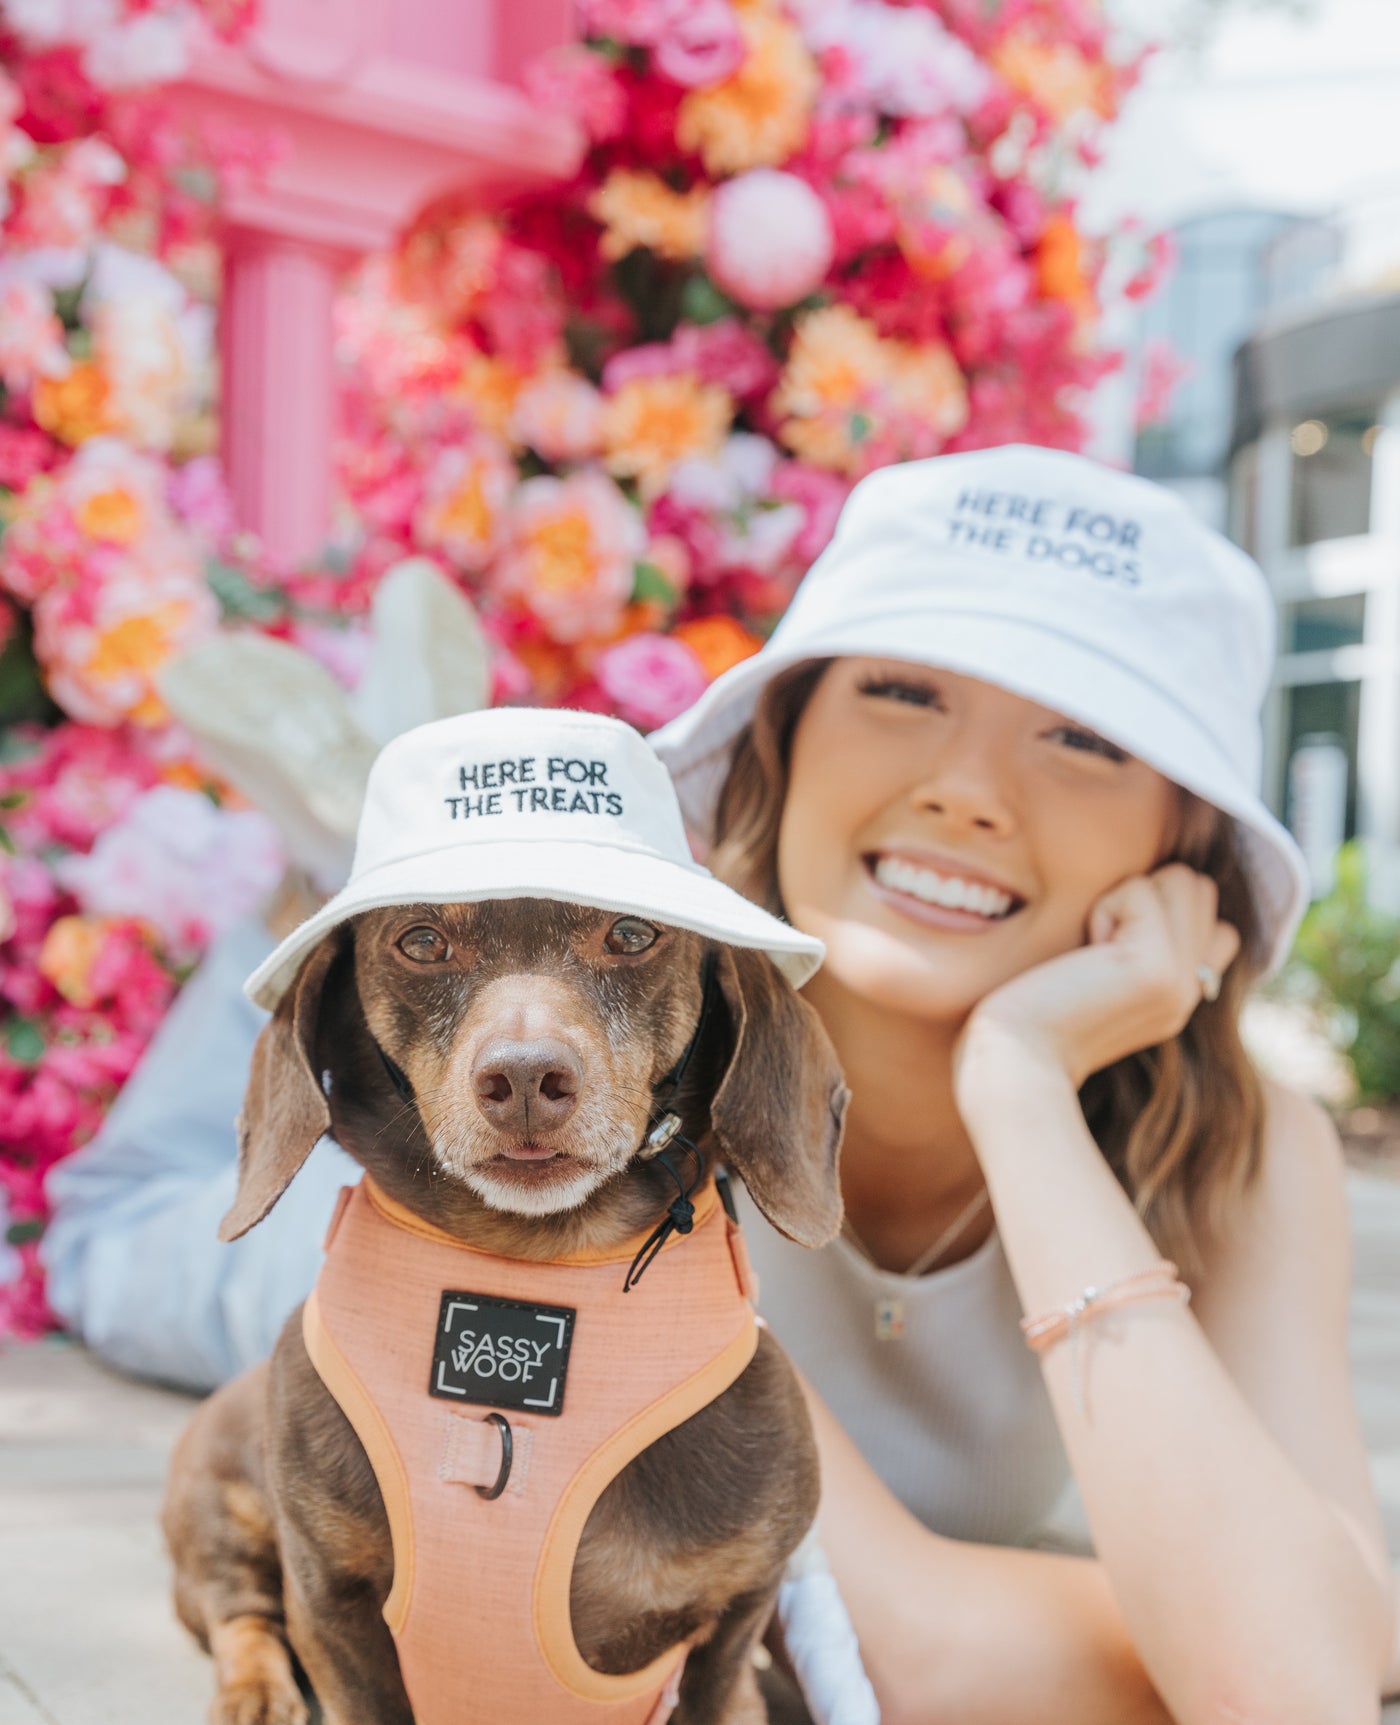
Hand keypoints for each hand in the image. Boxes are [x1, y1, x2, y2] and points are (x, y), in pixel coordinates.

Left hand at [954, 864, 1240, 1102]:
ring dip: (1127, 897)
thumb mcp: (1098, 977)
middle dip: (1145, 894)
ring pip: (1182, 880)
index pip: (1213, 919)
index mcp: (1182, 993)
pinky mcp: (1156, 968)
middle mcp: (1192, 989)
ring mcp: (1181, 979)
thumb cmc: (1033, 1014)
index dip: (1159, 912)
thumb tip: (1152, 888)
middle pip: (1200, 889)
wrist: (1017, 1061)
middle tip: (1098, 946)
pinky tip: (1086, 953)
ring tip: (1094, 948)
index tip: (1107, 952)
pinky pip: (1141, 890)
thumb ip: (1136, 945)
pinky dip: (1105, 907)